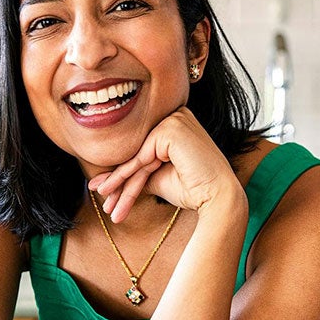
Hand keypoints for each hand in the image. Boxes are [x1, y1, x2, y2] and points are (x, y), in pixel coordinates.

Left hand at [88, 107, 241, 222]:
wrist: (218, 198)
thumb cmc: (194, 188)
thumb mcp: (158, 177)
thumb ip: (137, 171)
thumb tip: (105, 181)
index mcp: (175, 121)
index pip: (143, 149)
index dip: (123, 172)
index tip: (104, 189)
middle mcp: (175, 114)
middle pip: (138, 153)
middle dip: (118, 180)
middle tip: (101, 198)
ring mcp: (174, 119)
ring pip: (137, 157)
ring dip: (119, 184)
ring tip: (106, 205)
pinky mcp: (170, 129)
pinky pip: (141, 158)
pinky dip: (127, 177)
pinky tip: (110, 192)